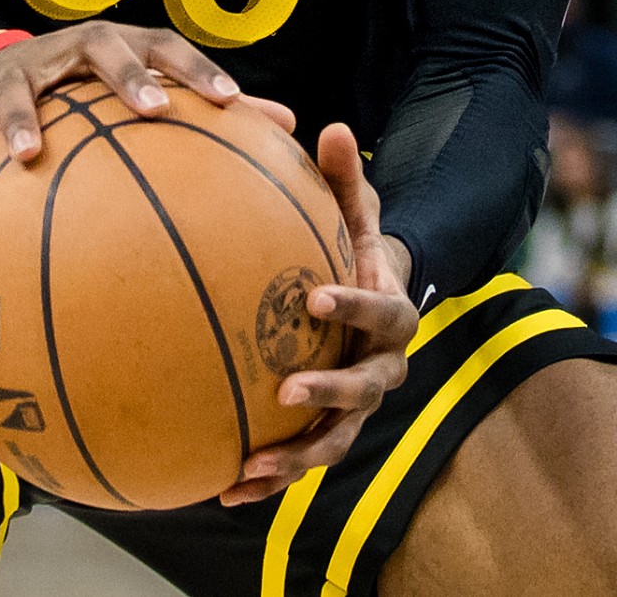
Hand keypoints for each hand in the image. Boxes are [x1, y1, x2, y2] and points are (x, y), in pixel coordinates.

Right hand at [0, 21, 295, 203]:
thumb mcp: (137, 89)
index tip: (232, 99)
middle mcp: (70, 50)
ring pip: (19, 91)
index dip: (199, 69)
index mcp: (119, 45)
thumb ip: (207, 109)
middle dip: (127, 76)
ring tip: (29, 155)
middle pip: (101, 49)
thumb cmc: (87, 89)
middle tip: (152, 109)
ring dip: (22, 121)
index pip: (167, 46)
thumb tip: (292, 126)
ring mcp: (17, 74)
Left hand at [219, 124, 417, 505]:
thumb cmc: (354, 250)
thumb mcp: (356, 213)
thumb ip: (346, 179)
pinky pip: (301, 461)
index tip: (316, 299)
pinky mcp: (330, 433)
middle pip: (365, 391)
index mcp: (393, 315)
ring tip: (252, 467)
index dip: (354, 306)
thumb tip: (332, 125)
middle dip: (329, 395)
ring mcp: (358, 409)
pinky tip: (223, 491)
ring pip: (335, 443)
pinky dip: (268, 482)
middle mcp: (383, 370)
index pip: (382, 313)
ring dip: (296, 459)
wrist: (371, 306)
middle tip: (287, 392)